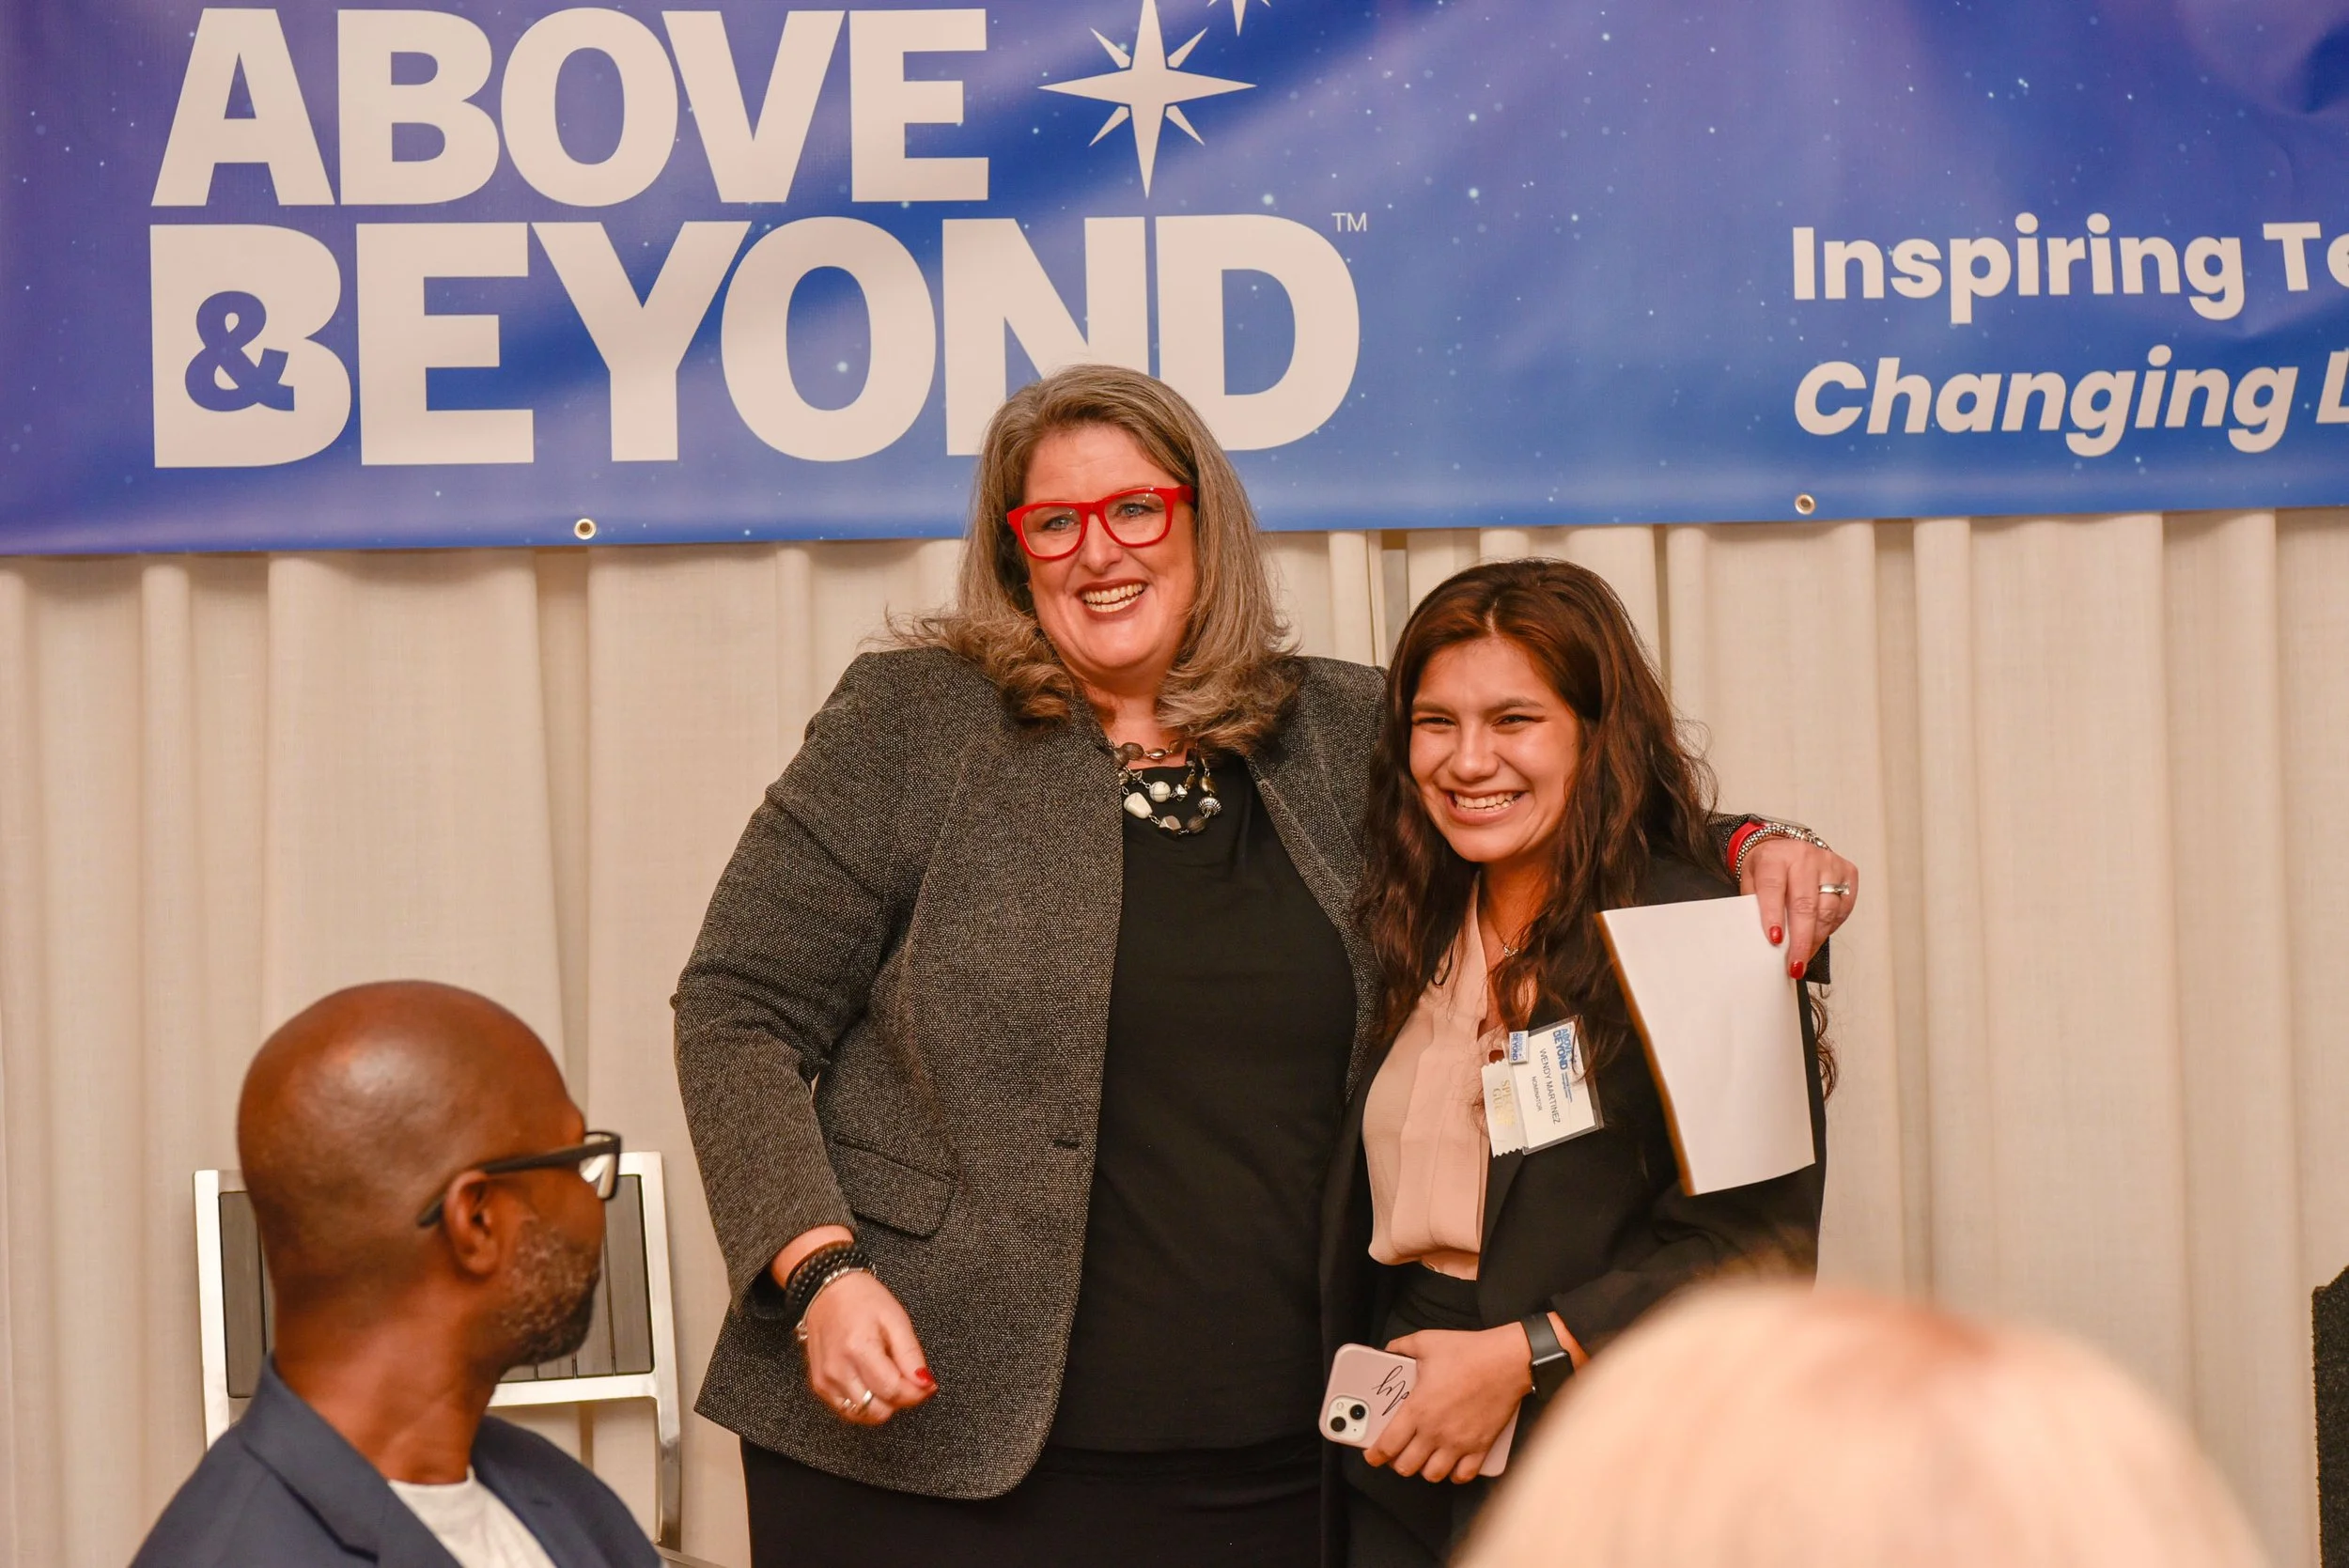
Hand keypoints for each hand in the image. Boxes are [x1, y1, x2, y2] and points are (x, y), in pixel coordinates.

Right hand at [794, 1268, 935, 1425]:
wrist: (827, 1290)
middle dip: (899, 1400)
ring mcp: (825, 1380)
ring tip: (887, 1377)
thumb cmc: (863, 1300)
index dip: (916, 1393)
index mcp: (859, 1349)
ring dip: (882, 1404)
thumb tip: (925, 1384)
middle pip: (878, 1410)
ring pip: (863, 1415)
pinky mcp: (819, 1386)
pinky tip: (870, 1381)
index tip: (926, 1385)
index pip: (893, 1391)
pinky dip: (864, 1403)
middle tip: (907, 1379)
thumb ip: (911, 1356)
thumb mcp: (896, 1319)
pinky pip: (848, 1410)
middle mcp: (838, 1369)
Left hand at [1363, 1326, 1529, 1483]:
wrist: (1508, 1361)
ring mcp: (1459, 1443)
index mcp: (1418, 1409)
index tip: (1372, 1456)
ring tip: (1423, 1458)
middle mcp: (1436, 1431)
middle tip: (1398, 1453)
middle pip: (1407, 1466)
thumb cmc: (1469, 1352)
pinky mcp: (1481, 1447)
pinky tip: (1451, 1465)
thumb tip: (1389, 1349)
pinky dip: (1455, 1475)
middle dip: (1398, 1462)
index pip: (1388, 1445)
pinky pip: (1464, 1475)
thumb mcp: (1426, 1342)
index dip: (1375, 1455)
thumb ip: (1401, 1347)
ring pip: (1433, 1474)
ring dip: (1424, 1469)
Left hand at [1742, 835, 1857, 975]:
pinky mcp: (1848, 872)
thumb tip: (1762, 940)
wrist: (1785, 847)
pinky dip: (1830, 927)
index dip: (1774, 916)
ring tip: (1805, 956)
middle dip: (1801, 940)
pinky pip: (1843, 908)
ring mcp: (1829, 864)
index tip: (1774, 940)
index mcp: (1776, 857)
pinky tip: (1818, 935)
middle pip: (1805, 904)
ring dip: (1816, 939)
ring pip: (1828, 909)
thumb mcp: (1751, 880)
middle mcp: (1805, 857)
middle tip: (1795, 963)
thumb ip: (1755, 905)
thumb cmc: (1767, 866)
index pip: (1774, 888)